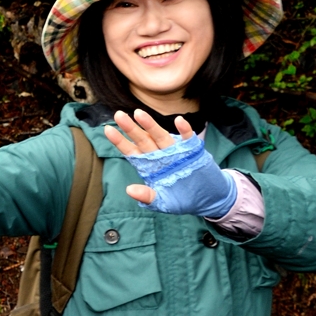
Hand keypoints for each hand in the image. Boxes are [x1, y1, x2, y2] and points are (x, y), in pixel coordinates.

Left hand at [104, 110, 236, 217]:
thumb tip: (129, 190)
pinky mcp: (193, 152)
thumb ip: (147, 196)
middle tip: (118, 115)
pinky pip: (188, 139)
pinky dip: (185, 130)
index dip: (120, 141)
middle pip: (144, 140)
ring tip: (139, 113)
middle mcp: (160, 156)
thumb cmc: (182, 198)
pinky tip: (179, 120)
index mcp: (150, 166)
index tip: (107, 129)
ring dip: (151, 125)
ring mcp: (176, 152)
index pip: (132, 152)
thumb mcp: (162, 202)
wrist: (208, 198)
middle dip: (131, 128)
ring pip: (162, 136)